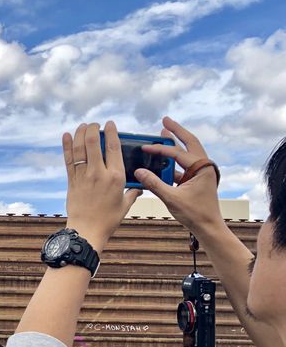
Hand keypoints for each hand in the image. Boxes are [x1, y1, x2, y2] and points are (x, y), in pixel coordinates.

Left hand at [63, 121, 140, 250]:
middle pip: (93, 143)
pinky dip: (66, 146)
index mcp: (116, 177)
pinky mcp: (72, 181)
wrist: (87, 231)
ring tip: (82, 126)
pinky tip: (66, 135)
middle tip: (94, 124)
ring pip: (79, 148)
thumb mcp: (125, 205)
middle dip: (93, 129)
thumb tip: (140, 187)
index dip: (111, 132)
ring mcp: (83, 176)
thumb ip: (132, 193)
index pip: (113, 147)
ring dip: (79, 133)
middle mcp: (99, 173)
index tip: (109, 124)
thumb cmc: (108, 219)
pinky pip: (68, 160)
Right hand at [137, 116, 222, 236]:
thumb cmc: (195, 214)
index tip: (144, 147)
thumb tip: (138, 171)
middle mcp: (204, 166)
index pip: (177, 152)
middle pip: (190, 142)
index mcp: (202, 167)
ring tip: (163, 132)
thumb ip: (154, 183)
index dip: (159, 149)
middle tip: (165, 120)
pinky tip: (162, 158)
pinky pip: (184, 164)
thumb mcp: (171, 198)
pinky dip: (174, 159)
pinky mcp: (197, 179)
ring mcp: (201, 172)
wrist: (209, 227)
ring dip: (176, 143)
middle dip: (176, 131)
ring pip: (188, 151)